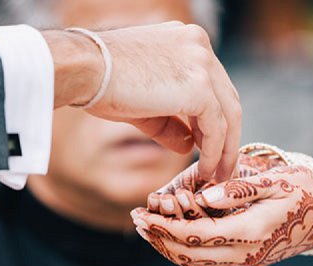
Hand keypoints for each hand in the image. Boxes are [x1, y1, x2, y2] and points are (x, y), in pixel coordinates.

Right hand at [46, 22, 241, 180]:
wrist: (83, 69)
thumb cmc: (101, 82)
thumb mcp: (145, 104)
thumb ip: (171, 122)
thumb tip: (189, 146)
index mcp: (188, 41)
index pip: (216, 86)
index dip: (218, 119)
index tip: (215, 147)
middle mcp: (200, 46)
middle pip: (228, 99)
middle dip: (228, 138)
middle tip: (224, 167)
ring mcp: (203, 64)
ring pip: (229, 115)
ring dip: (225, 150)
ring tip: (217, 176)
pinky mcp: (200, 87)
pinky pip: (217, 128)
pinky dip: (214, 153)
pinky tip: (205, 170)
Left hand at [131, 166, 312, 265]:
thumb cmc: (309, 189)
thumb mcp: (277, 179)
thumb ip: (239, 189)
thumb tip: (202, 196)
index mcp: (251, 232)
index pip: (194, 236)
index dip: (164, 228)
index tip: (141, 214)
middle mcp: (247, 254)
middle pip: (189, 255)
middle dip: (159, 240)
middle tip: (136, 221)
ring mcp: (249, 261)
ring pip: (197, 263)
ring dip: (169, 248)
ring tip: (149, 229)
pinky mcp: (250, 260)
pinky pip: (209, 262)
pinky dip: (186, 251)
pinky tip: (176, 235)